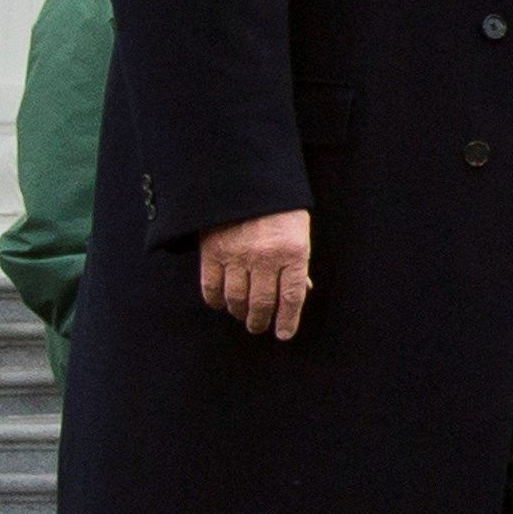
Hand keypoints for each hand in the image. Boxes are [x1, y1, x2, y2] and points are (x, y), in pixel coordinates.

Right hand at [200, 210, 311, 339]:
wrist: (246, 178)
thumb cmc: (278, 207)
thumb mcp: (298, 231)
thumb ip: (297, 263)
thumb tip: (301, 292)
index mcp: (293, 251)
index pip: (291, 296)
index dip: (288, 320)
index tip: (283, 335)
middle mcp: (265, 256)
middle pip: (263, 302)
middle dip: (261, 321)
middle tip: (259, 327)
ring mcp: (237, 255)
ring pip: (237, 299)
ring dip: (240, 313)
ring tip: (243, 316)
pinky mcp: (212, 251)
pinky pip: (211, 287)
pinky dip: (216, 301)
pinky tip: (222, 304)